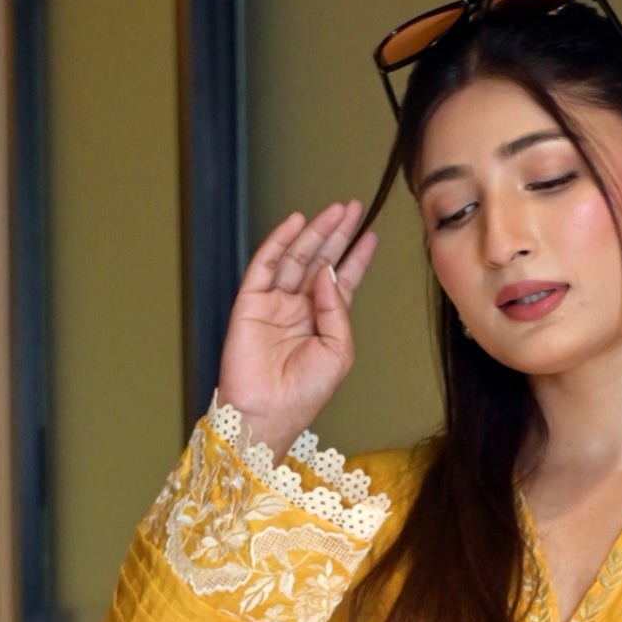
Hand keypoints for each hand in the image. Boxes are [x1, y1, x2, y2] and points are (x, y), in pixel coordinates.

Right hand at [216, 204, 379, 456]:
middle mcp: (300, 309)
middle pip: (321, 261)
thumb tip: (328, 271)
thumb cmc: (304, 394)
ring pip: (297, 257)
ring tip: (335, 210)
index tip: (371, 233)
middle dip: (338, 234)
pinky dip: (279, 241)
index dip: (356, 257)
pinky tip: (296, 222)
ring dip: (315, 232)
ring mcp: (275, 303)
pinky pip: (265, 264)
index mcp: (324, 323)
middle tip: (354, 208)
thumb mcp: (338, 352)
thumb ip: (337, 310)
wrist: (266, 413)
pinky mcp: (250, 301)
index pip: (343, 281)